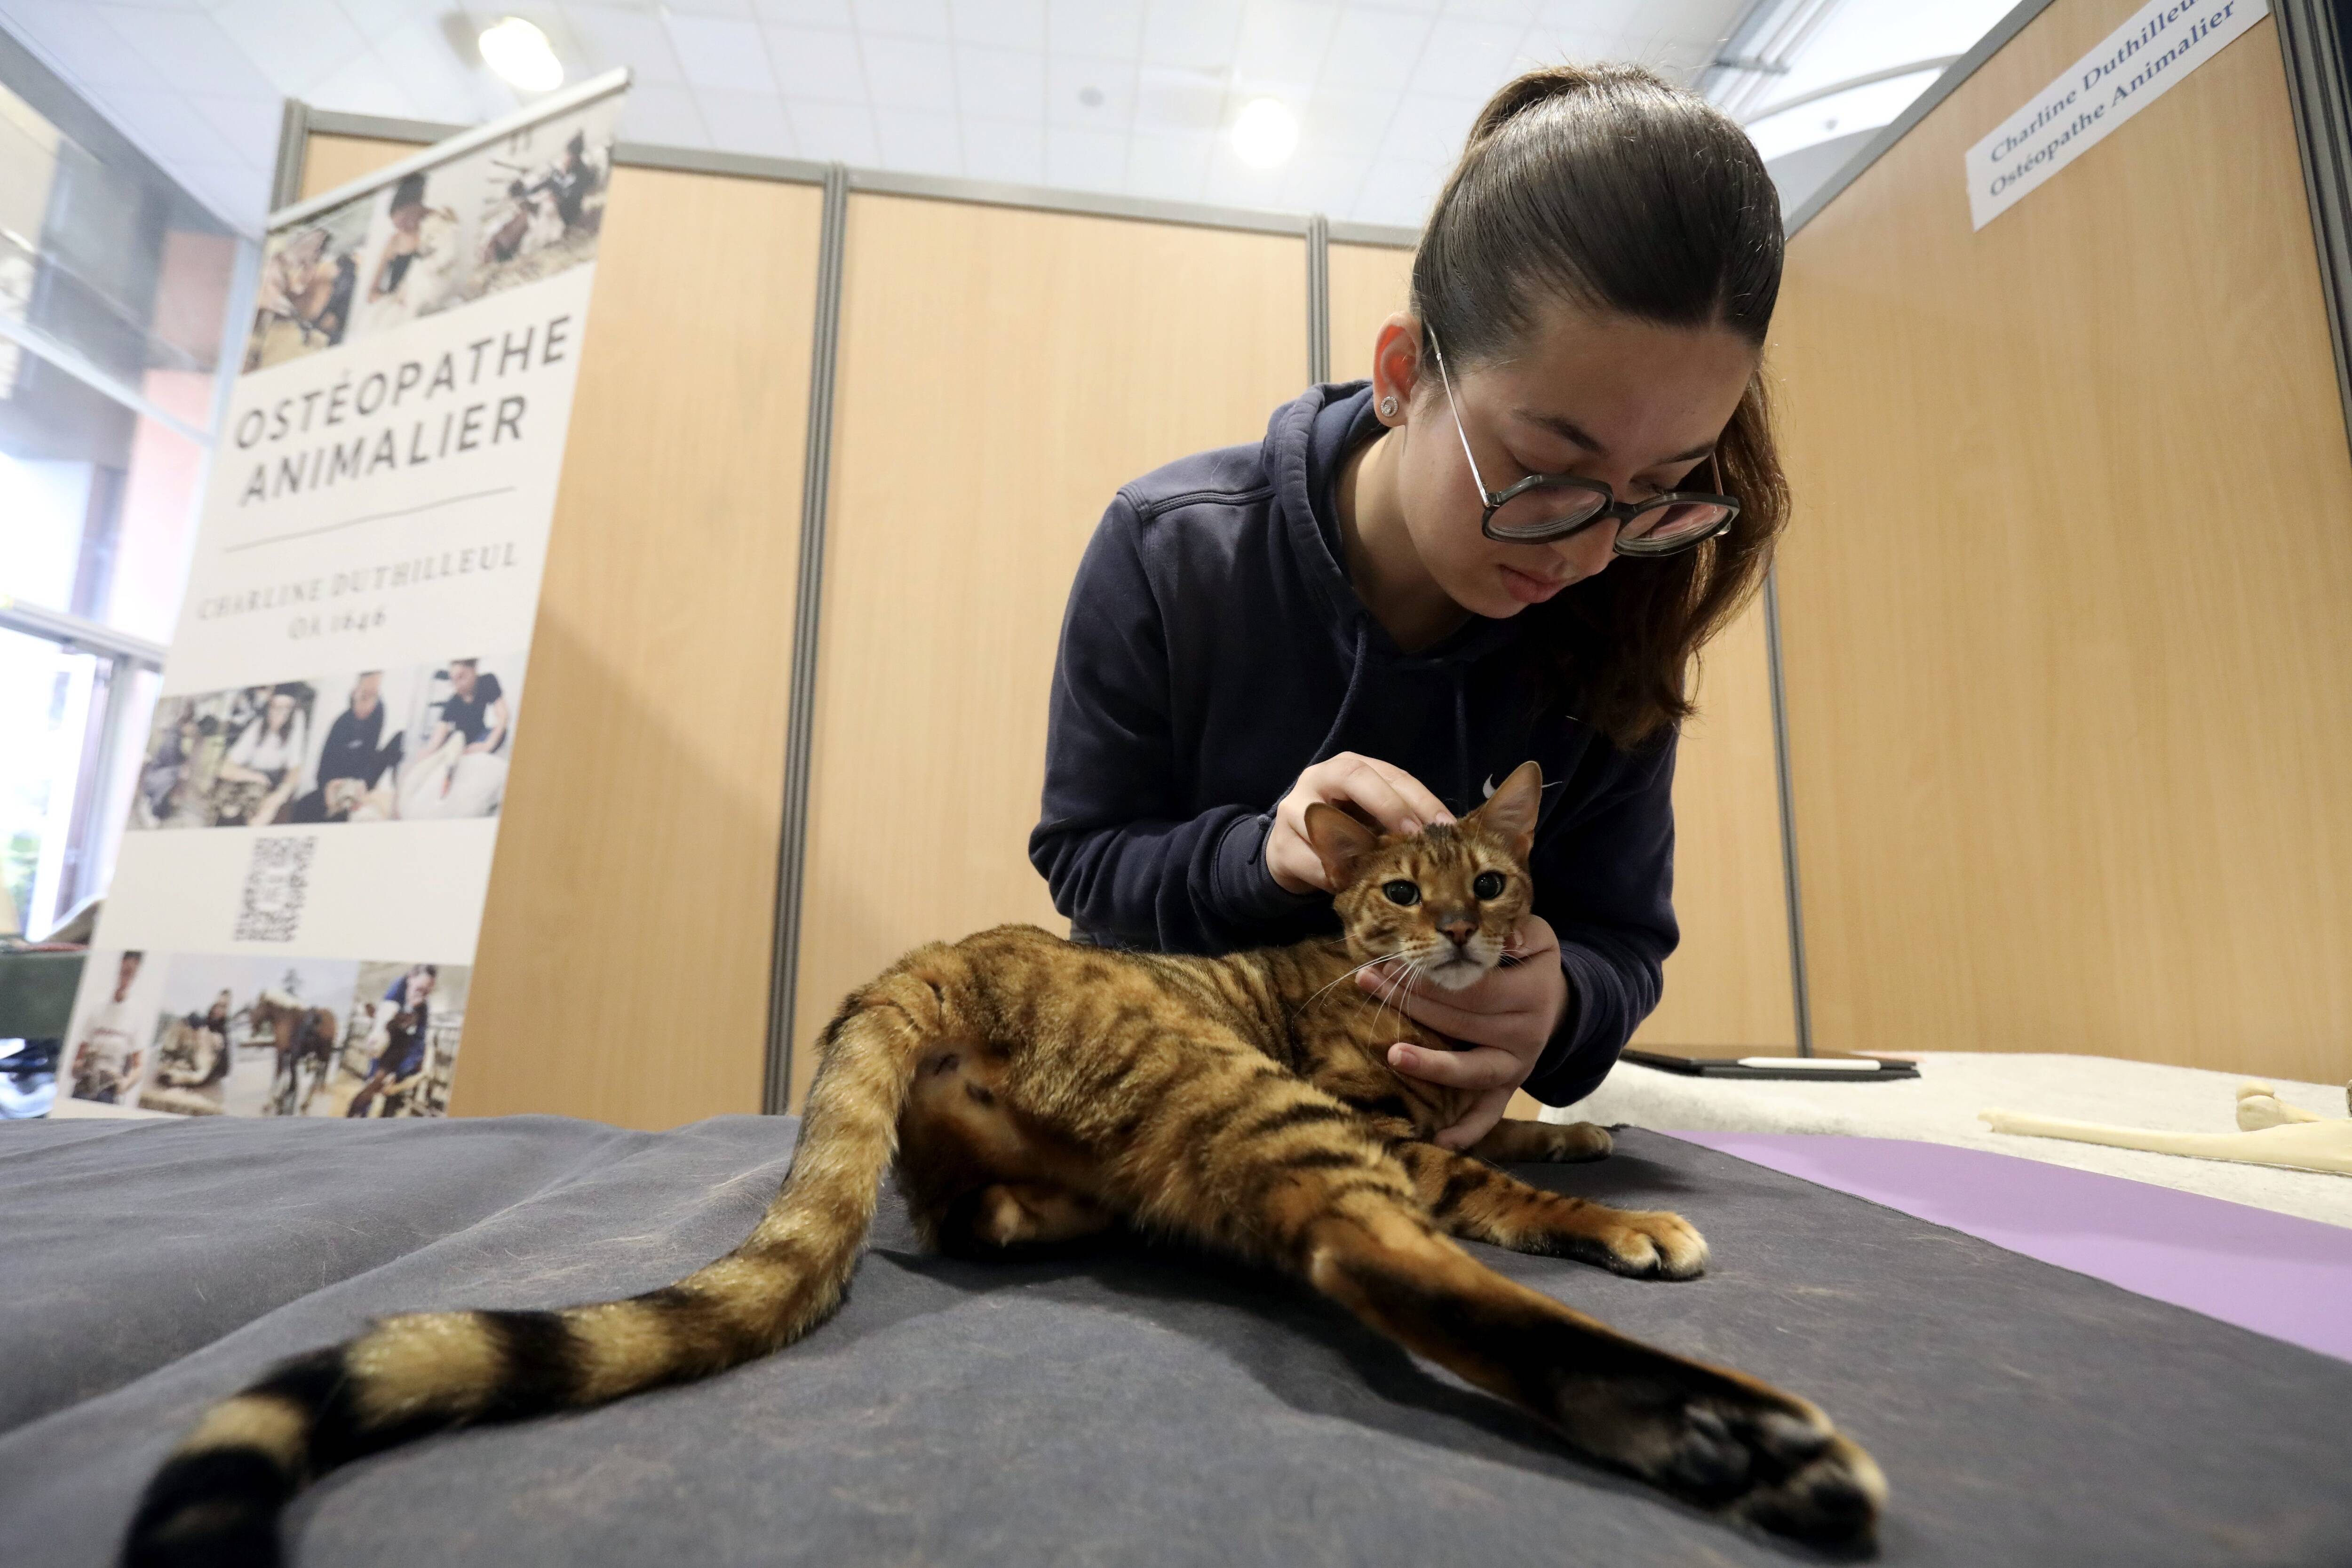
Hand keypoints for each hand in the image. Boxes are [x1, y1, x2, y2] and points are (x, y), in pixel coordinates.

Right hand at [1267, 752, 1452, 893]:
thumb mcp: (1373, 820)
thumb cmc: (1344, 832)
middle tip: (1416, 835)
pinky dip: (1337, 877)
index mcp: (1349, 767)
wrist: (1292, 854)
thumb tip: (1447, 833)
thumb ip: (1402, 819)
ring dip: (1361, 847)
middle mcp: (1319, 778)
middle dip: (1389, 805)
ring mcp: (1294, 809)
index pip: (1390, 774)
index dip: (1419, 798)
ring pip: (1330, 820)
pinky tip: (1355, 887)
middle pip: (1354, 777)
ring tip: (1387, 868)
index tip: (1445, 826)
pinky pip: (1313, 863)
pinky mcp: (1281, 846)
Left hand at [1360, 915, 1567, 1149]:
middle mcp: (1526, 1034)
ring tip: (1393, 1055)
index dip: (1430, 977)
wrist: (1556, 1003)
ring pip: (1472, 1070)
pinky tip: (1437, 1141)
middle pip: (1462, 1023)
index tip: (1388, 962)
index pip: (1473, 988)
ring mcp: (1518, 1066)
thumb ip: (1517, 930)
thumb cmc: (1530, 963)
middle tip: (1369, 982)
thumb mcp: (1537, 937)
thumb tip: (1493, 935)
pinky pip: (1490, 1114)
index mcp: (1532, 993)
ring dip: (1431, 1065)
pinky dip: (1467, 1131)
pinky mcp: (1509, 1088)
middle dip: (1411, 1001)